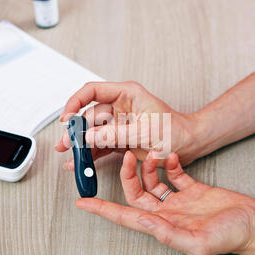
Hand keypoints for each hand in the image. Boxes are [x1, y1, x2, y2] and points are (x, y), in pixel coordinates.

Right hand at [55, 81, 200, 169]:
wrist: (189, 145)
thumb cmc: (176, 131)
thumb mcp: (146, 132)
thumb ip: (116, 134)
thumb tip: (90, 136)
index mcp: (127, 94)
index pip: (93, 91)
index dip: (75, 102)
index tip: (67, 117)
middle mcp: (120, 107)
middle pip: (89, 115)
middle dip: (76, 130)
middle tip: (66, 144)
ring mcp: (118, 124)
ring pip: (93, 132)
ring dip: (80, 145)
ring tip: (70, 157)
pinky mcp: (119, 139)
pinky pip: (100, 146)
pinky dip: (90, 155)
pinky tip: (80, 163)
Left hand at [75, 151, 254, 254]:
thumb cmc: (232, 238)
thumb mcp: (198, 241)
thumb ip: (167, 233)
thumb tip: (140, 220)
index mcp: (164, 226)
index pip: (125, 216)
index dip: (102, 210)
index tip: (83, 202)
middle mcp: (168, 213)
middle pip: (136, 193)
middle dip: (128, 174)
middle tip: (127, 156)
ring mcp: (180, 201)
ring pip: (153, 181)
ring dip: (149, 165)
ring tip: (153, 152)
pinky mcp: (194, 190)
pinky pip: (175, 175)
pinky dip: (170, 164)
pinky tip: (170, 156)